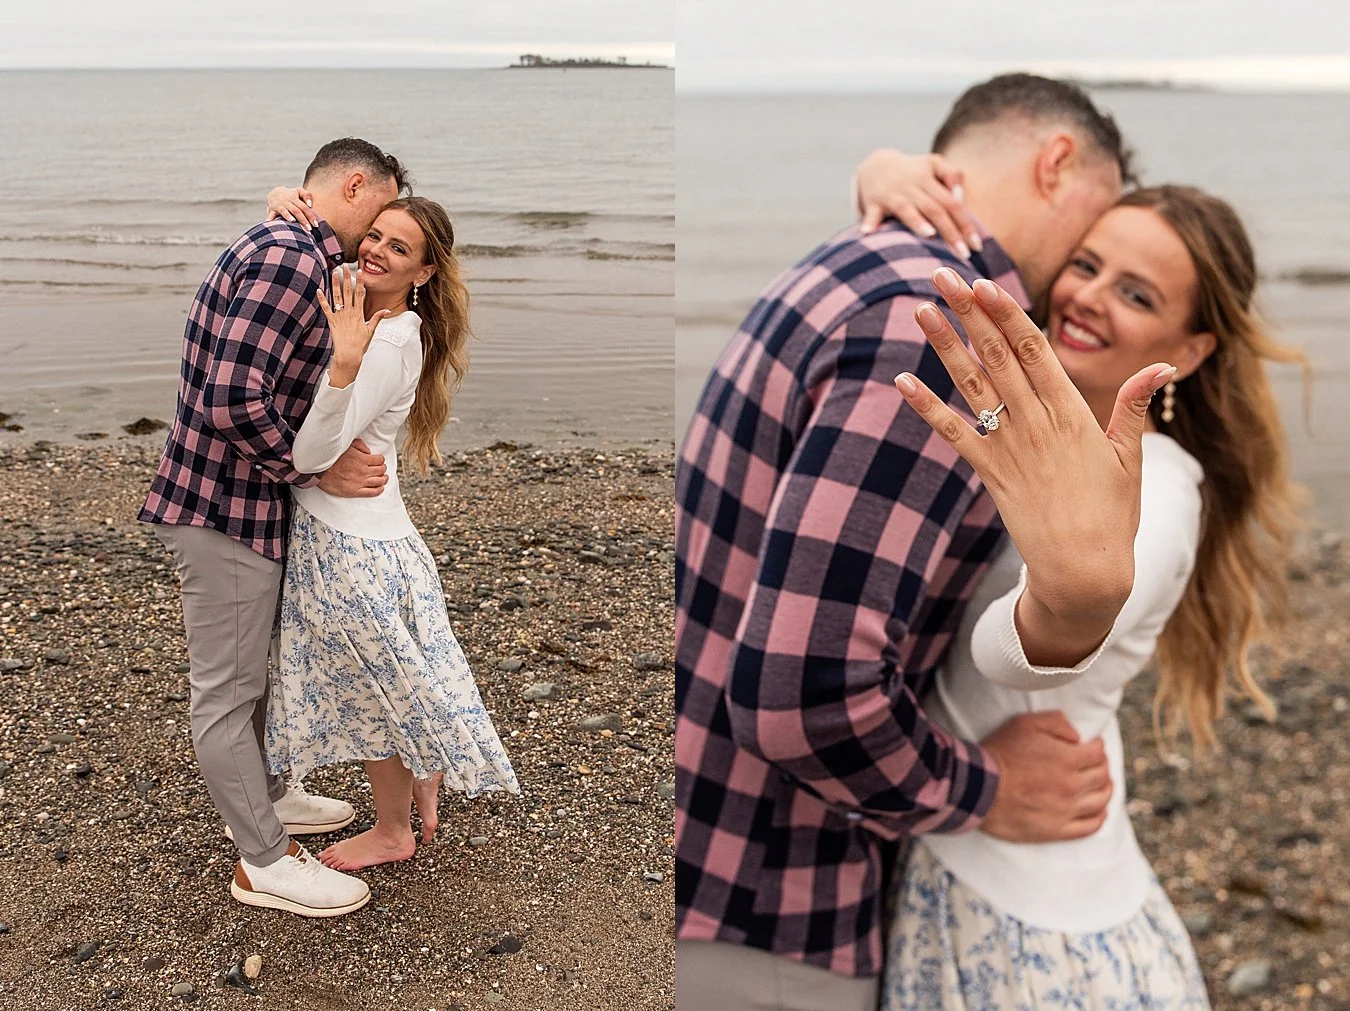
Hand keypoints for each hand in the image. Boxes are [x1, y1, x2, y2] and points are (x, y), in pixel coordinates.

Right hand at [266, 186, 319, 226]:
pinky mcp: (272, 209)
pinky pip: (271, 213)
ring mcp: (279, 205)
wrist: (274, 193)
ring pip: (284, 211)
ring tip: (293, 221)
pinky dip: (270, 217)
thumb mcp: (299, 191)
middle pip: (296, 211)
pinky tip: (269, 222)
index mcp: (294, 198)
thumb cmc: (291, 195)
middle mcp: (287, 202)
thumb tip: (310, 205)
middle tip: (309, 229)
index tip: (316, 225)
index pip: (304, 207)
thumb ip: (307, 195)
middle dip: (303, 220)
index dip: (310, 215)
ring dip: (288, 216)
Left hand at [316, 266, 391, 386]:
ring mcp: (339, 316)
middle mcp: (349, 313)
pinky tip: (318, 290)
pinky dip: (322, 299)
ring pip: (337, 297)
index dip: (360, 282)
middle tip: (344, 266)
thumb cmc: (360, 345)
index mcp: (359, 314)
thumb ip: (377, 318)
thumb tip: (387, 311)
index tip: (359, 272)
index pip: (360, 294)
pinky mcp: (331, 321)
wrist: (349, 355)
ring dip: (335, 284)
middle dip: (346, 278)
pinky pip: (326, 308)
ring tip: (333, 273)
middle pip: (348, 292)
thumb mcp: (371, 331)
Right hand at [316, 439, 387, 497]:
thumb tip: (368, 451)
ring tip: (384, 478)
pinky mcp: (355, 491)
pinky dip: (378, 490)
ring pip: (379, 481)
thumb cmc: (331, 459)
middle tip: (382, 469)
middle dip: (382, 469)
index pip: (379, 460)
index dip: (380, 460)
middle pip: (381, 470)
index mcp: (361, 459)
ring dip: (383, 479)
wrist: (319, 472)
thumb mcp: (346, 445)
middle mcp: (363, 471)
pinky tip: (380, 488)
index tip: (379, 461)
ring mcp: (360, 482)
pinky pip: (372, 492)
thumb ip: (359, 445)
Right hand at [856, 149, 980, 259]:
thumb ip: (952, 175)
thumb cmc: (912, 171)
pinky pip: (871, 214)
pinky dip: (869, 223)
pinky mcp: (873, 203)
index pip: (952, 202)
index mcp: (928, 179)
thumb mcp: (934, 164)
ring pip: (906, 209)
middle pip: (934, 209)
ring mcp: (891, 195)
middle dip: (950, 232)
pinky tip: (868, 233)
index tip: (976, 245)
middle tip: (963, 255)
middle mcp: (911, 186)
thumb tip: (960, 198)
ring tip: (929, 235)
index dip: (965, 223)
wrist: (874, 165)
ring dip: (916, 221)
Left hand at [894, 270, 1174, 646]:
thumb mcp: (1131, 457)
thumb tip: (1162, 366)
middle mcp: (1037, 423)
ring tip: (920, 310)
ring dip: (944, 346)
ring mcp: (1010, 448)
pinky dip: (927, 408)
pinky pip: (954, 434)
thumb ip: (1135, 407)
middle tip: (941, 275)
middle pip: (997, 356)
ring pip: (972, 386)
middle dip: (968, 313)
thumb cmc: (1112, 513)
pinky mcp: (990, 474)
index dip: (1006, 314)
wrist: (1085, 568)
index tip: (983, 283)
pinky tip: (902, 381)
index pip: (1034, 350)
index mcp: (1073, 413)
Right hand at [981, 711, 1111, 841]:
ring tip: (1100, 785)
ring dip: (1105, 789)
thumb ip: (1056, 722)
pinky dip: (1099, 817)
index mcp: (1067, 759)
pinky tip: (1098, 810)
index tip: (1090, 745)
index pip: (1097, 752)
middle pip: (1102, 776)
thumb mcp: (1024, 724)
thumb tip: (1077, 735)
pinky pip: (1090, 826)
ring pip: (1101, 800)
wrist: (978, 788)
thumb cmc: (999, 753)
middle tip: (1094, 763)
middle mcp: (1072, 786)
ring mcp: (1066, 810)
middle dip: (1101, 766)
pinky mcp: (1057, 830)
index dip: (1096, 746)